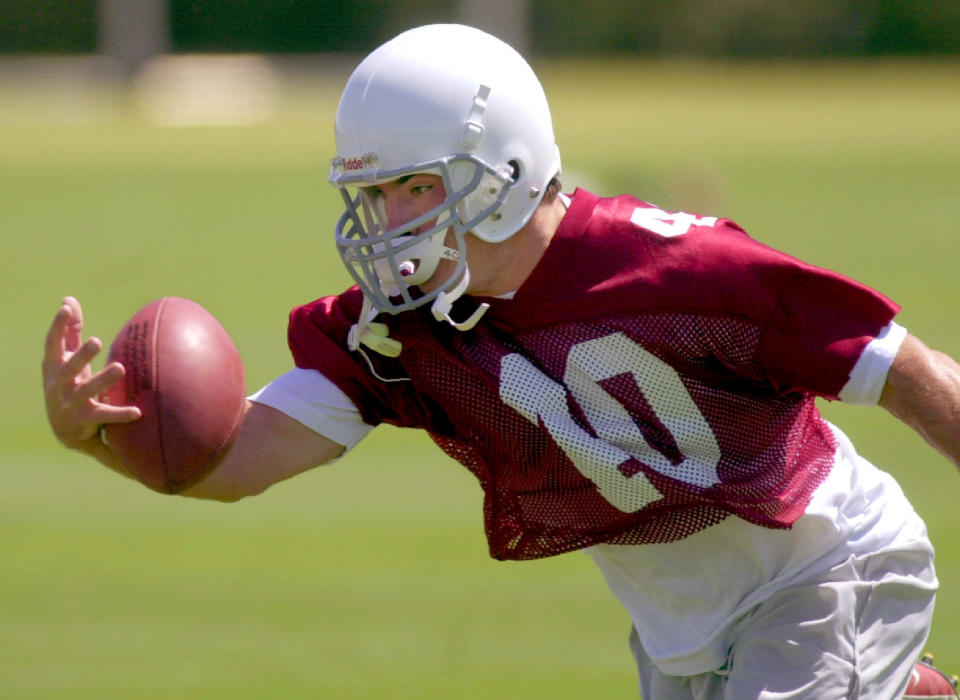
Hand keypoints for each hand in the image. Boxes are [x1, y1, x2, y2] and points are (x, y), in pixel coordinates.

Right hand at [42, 297, 140, 451]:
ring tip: (120, 367)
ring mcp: (69, 403)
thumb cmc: (69, 384)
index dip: (58, 326)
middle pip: (68, 368)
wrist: (64, 429)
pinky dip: (120, 414)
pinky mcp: (83, 420)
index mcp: (53, 368)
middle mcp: (58, 385)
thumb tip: (68, 300)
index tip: (65, 309)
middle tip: (97, 341)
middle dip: (81, 355)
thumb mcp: (67, 359)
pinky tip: (137, 411)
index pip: (52, 344)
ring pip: (87, 391)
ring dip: (103, 380)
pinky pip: (104, 415)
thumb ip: (70, 332)